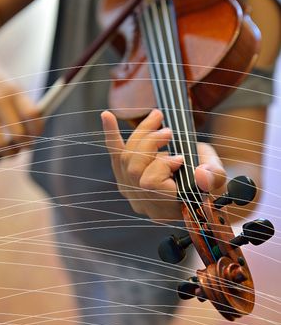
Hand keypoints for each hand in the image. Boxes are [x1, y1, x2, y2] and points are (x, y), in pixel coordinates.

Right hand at [0, 52, 42, 163]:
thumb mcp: (14, 92)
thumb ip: (25, 112)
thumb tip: (30, 142)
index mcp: (15, 93)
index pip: (33, 114)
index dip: (37, 130)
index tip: (35, 137)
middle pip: (19, 133)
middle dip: (23, 145)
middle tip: (21, 148)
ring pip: (1, 144)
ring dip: (8, 153)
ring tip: (9, 153)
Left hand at [102, 109, 225, 220]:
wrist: (199, 185)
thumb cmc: (209, 180)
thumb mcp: (218, 177)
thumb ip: (213, 177)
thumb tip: (202, 175)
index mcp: (166, 208)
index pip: (149, 183)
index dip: (162, 165)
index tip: (180, 158)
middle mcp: (144, 204)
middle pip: (133, 168)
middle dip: (150, 144)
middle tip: (169, 132)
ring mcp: (131, 192)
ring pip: (124, 158)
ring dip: (141, 134)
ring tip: (159, 119)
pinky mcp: (125, 177)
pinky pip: (115, 154)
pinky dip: (111, 134)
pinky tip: (107, 116)